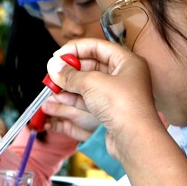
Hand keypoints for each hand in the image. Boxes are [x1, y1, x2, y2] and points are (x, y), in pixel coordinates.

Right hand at [46, 39, 164, 159]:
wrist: (134, 139)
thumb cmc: (123, 106)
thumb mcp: (92, 83)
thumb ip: (70, 74)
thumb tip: (54, 66)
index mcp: (127, 62)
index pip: (97, 47)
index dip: (76, 49)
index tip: (58, 56)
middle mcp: (124, 76)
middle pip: (92, 66)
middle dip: (70, 69)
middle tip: (52, 73)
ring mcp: (117, 95)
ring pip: (89, 85)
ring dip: (69, 85)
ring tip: (52, 86)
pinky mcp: (111, 111)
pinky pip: (90, 100)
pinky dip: (74, 99)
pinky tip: (59, 98)